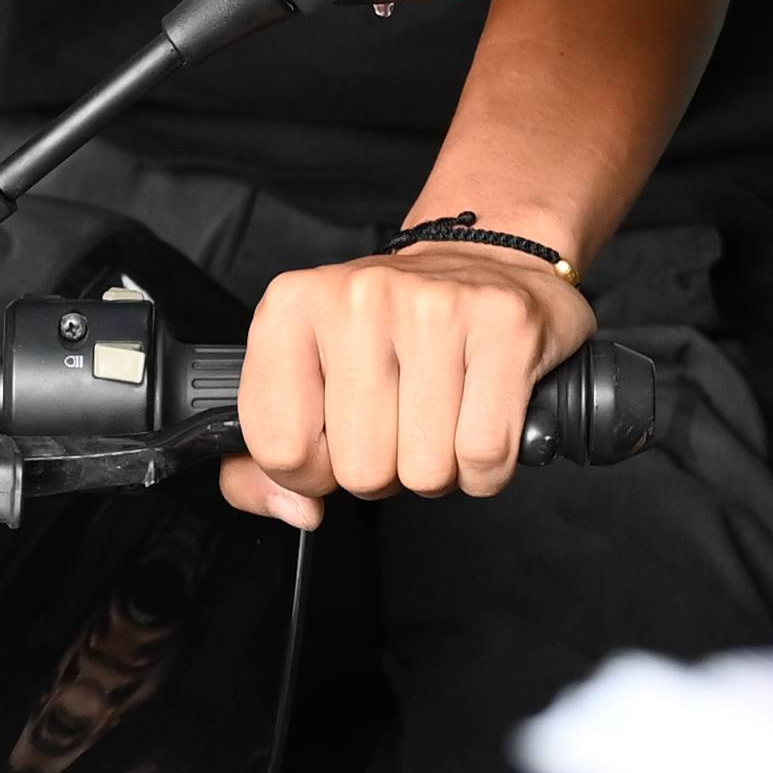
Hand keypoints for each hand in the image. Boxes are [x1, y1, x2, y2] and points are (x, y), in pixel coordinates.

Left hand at [217, 240, 593, 524]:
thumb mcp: (310, 369)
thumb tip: (299, 509)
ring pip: (425, 472)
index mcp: (294, 306)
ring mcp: (435, 307)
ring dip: (438, 467)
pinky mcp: (504, 327)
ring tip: (440, 415)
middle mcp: (359, 297)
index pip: (281, 448)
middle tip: (399, 422)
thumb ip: (268, 457)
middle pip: (361, 469)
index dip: (312, 472)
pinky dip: (484, 467)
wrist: (485, 263)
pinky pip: (484, 457)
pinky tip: (477, 419)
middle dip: (385, 470)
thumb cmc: (392, 330)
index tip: (335, 441)